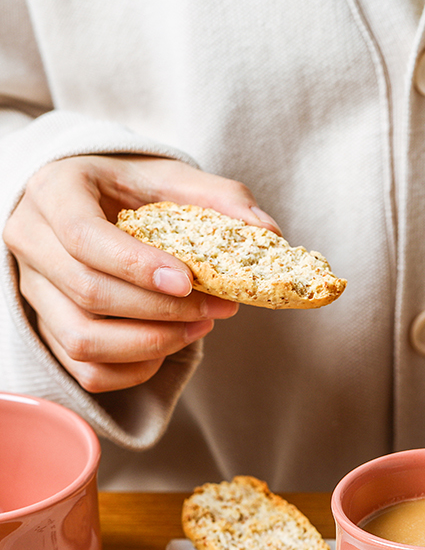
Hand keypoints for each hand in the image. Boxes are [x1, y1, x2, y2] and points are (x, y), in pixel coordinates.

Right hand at [3, 155, 280, 392]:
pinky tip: (171, 346)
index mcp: (55, 191)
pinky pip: (86, 370)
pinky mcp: (49, 329)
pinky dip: (135, 369)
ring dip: (151, 344)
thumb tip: (267, 231)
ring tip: (199, 328)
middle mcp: (31, 241)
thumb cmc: (133, 189)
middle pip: (88, 293)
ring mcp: (34, 291)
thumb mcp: (175, 178)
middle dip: (162, 310)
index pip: (83, 236)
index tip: (189, 282)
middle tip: (217, 309)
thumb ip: (221, 198)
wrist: (98, 204)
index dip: (137, 266)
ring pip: (83, 340)